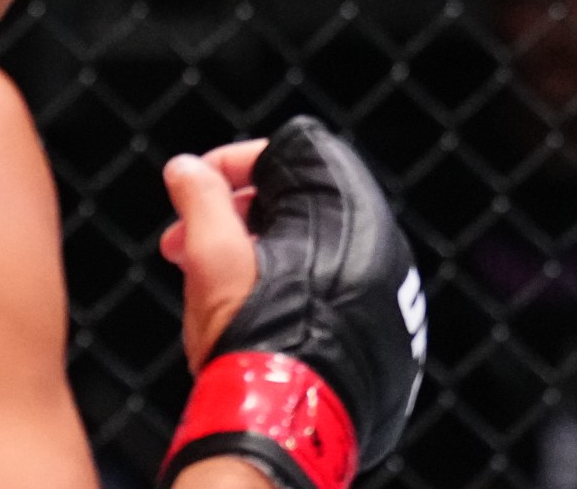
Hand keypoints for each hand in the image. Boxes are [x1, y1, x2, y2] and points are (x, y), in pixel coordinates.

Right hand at [155, 117, 427, 488]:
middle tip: (188, 242)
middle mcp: (381, 247)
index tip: (197, 187)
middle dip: (235, 214)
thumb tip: (187, 169)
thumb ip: (200, 197)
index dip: (232, 163)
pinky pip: (334, 290)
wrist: (287, 426)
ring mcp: (389, 295)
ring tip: (209, 282)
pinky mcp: (388, 338)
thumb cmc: (252, 337)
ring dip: (258, 252)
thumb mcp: (211, 253)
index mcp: (348, 213)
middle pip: (298, 202)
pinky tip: (253, 311)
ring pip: (314, 248)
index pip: (291, 151)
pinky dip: (293, 287)